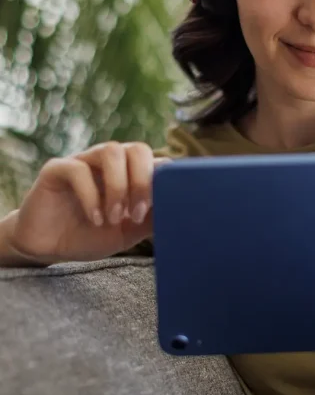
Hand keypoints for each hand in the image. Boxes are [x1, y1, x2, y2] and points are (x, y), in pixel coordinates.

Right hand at [7, 142, 170, 264]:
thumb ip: (154, 218)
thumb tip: (184, 211)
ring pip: (111, 151)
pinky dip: (91, 195)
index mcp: (132, 173)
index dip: (166, 182)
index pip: (158, 161)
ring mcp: (84, 161)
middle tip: (137, 214)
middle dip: (143, 181)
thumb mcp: (130, 231)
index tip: (165, 209)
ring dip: (118, 186)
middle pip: (138, 149)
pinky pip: (77, 169)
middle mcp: (110, 162)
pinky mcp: (57, 169)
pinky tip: (95, 219)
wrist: (49, 246)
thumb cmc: (93, 234)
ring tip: (114, 217)